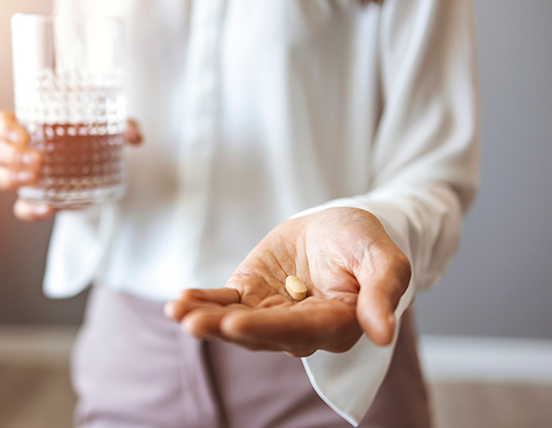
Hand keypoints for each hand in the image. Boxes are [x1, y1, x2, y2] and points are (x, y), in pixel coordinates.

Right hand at [0, 110, 142, 220]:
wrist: (100, 171)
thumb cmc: (93, 140)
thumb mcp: (110, 129)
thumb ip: (124, 127)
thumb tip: (134, 135)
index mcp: (31, 125)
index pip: (1, 122)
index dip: (3, 127)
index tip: (20, 133)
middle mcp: (23, 150)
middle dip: (10, 156)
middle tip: (36, 159)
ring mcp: (27, 177)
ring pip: (1, 177)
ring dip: (12, 178)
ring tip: (34, 178)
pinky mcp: (37, 199)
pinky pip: (21, 208)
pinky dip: (30, 210)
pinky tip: (47, 208)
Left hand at [165, 207, 410, 356]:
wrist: (335, 228)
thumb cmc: (363, 242)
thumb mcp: (383, 257)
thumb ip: (383, 292)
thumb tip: (384, 334)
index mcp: (338, 324)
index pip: (303, 330)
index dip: (269, 330)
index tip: (237, 324)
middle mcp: (301, 328)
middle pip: (262, 333)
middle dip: (227, 329)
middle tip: (195, 323)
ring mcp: (271, 314)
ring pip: (237, 322)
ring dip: (207, 319)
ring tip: (178, 312)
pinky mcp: (250, 297)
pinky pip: (224, 303)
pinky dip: (203, 302)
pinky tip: (179, 302)